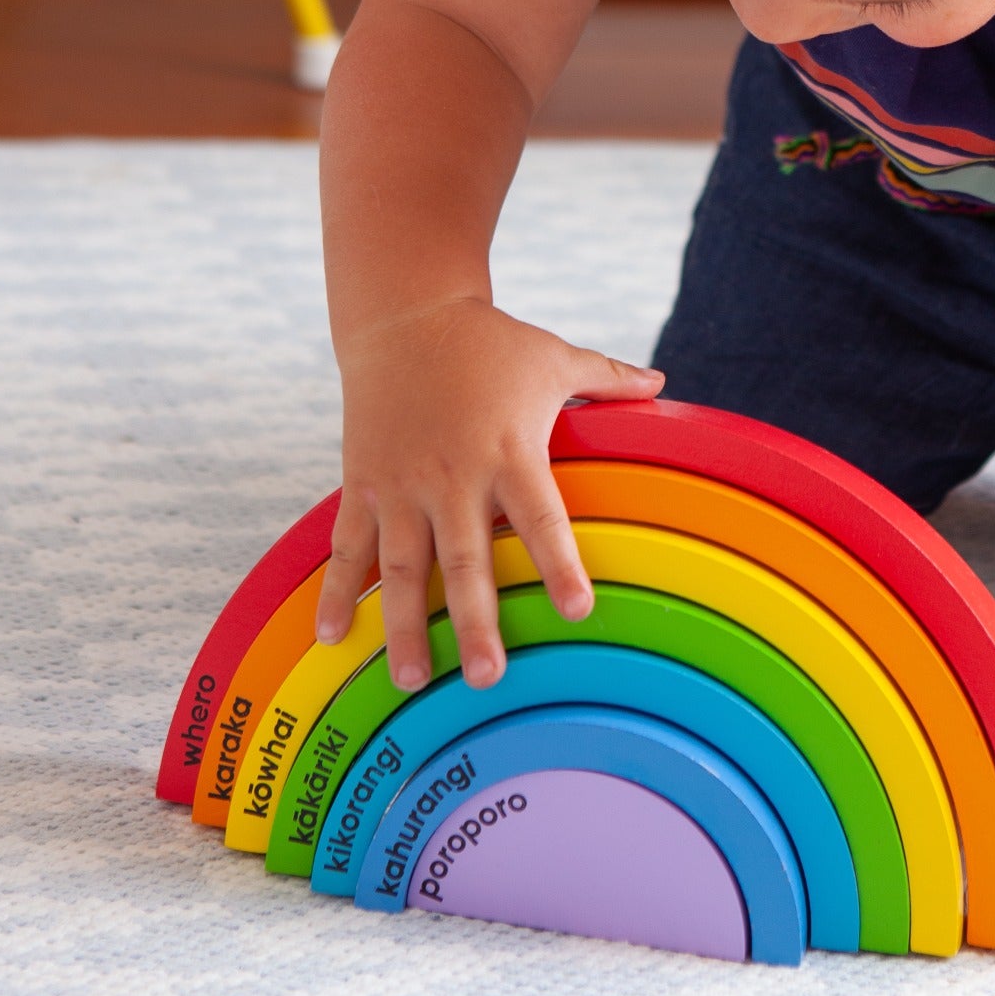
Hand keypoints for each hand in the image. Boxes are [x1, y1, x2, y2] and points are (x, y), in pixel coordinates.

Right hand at [314, 297, 663, 691]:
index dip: (559, 562)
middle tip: (486, 678)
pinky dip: (338, 591)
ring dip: (405, 626)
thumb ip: (607, 378)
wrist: (404, 314)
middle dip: (474, 620)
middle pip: (466, 559)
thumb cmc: (489, 341)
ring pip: (401, 566)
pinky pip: (348, 545)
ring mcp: (402, 483)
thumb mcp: (553, 355)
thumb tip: (661, 383)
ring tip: (412, 681)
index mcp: (510, 450)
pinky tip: (332, 638)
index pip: (541, 517)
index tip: (578, 610)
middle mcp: (453, 475)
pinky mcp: (363, 483)